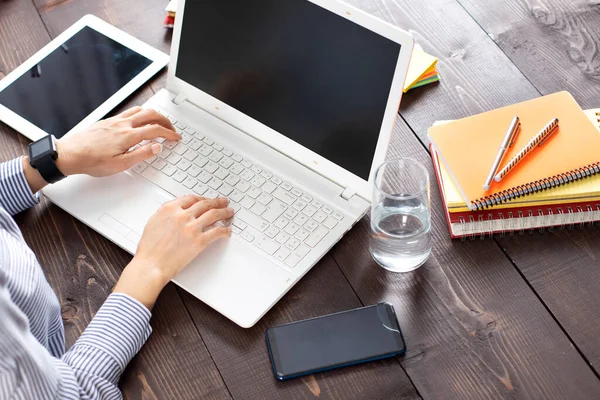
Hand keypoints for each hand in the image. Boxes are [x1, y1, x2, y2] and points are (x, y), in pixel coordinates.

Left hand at [56, 107, 180, 176]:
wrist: (70, 154)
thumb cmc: (92, 161)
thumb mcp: (120, 164)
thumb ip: (141, 154)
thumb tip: (156, 147)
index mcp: (128, 136)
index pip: (155, 130)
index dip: (169, 134)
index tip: (176, 137)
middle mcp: (123, 124)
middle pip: (151, 115)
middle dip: (165, 121)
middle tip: (172, 129)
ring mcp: (115, 121)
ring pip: (140, 110)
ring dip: (154, 114)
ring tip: (160, 122)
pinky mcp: (108, 121)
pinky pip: (130, 112)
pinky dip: (141, 113)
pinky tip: (140, 120)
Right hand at [114, 196, 233, 308]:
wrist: (151, 265)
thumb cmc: (149, 249)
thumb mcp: (153, 222)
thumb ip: (167, 215)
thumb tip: (176, 212)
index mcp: (169, 209)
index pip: (190, 198)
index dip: (202, 198)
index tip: (206, 200)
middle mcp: (182, 215)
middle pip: (205, 204)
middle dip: (216, 202)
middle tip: (223, 202)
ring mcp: (192, 227)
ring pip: (214, 215)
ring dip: (224, 212)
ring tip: (229, 212)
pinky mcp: (199, 241)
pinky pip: (217, 232)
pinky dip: (225, 230)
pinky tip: (227, 230)